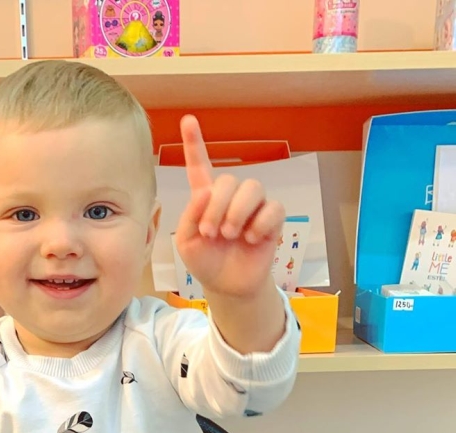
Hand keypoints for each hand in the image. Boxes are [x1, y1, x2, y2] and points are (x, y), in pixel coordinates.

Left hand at [174, 115, 284, 299]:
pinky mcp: (272, 219)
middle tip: (211, 233)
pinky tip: (251, 239)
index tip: (188, 120)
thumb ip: (191, 216)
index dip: (195, 143)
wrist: (227, 285)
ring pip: (252, 187)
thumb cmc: (205, 261)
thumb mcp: (187, 242)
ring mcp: (253, 207)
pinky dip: (259, 224)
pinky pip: (273, 208)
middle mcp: (230, 197)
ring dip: (237, 213)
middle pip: (228, 179)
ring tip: (229, 235)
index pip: (200, 165)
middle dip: (217, 207)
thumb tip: (205, 193)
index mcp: (205, 198)